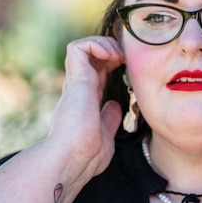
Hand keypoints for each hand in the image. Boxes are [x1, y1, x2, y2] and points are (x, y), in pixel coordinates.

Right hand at [47, 36, 124, 176]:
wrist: (73, 159)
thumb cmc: (87, 155)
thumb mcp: (105, 134)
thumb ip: (109, 119)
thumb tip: (114, 106)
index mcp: (84, 100)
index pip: (96, 71)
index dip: (111, 62)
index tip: (127, 66)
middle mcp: (77, 88)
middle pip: (89, 56)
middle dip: (109, 48)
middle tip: (125, 57)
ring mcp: (75, 82)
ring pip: (81, 46)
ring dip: (103, 43)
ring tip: (118, 54)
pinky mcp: (76, 79)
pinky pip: (79, 47)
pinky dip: (95, 44)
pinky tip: (111, 56)